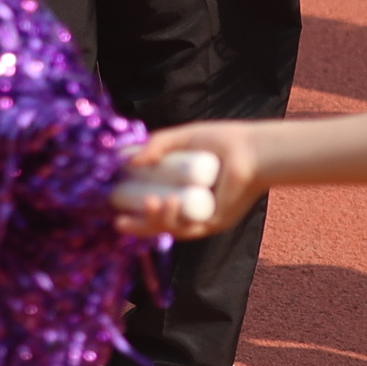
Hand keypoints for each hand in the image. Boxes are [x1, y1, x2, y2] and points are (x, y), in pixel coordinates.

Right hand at [115, 126, 268, 238]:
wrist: (252, 150)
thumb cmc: (221, 140)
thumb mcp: (182, 138)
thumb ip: (156, 145)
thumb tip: (128, 160)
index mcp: (180, 188)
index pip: (151, 203)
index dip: (132, 209)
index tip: (114, 207)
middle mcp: (189, 205)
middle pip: (157, 222)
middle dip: (138, 226)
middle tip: (120, 222)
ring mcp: (201, 216)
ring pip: (171, 227)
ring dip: (156, 220)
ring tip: (152, 202)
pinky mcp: (214, 222)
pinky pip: (189, 227)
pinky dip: (175, 218)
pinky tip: (168, 204)